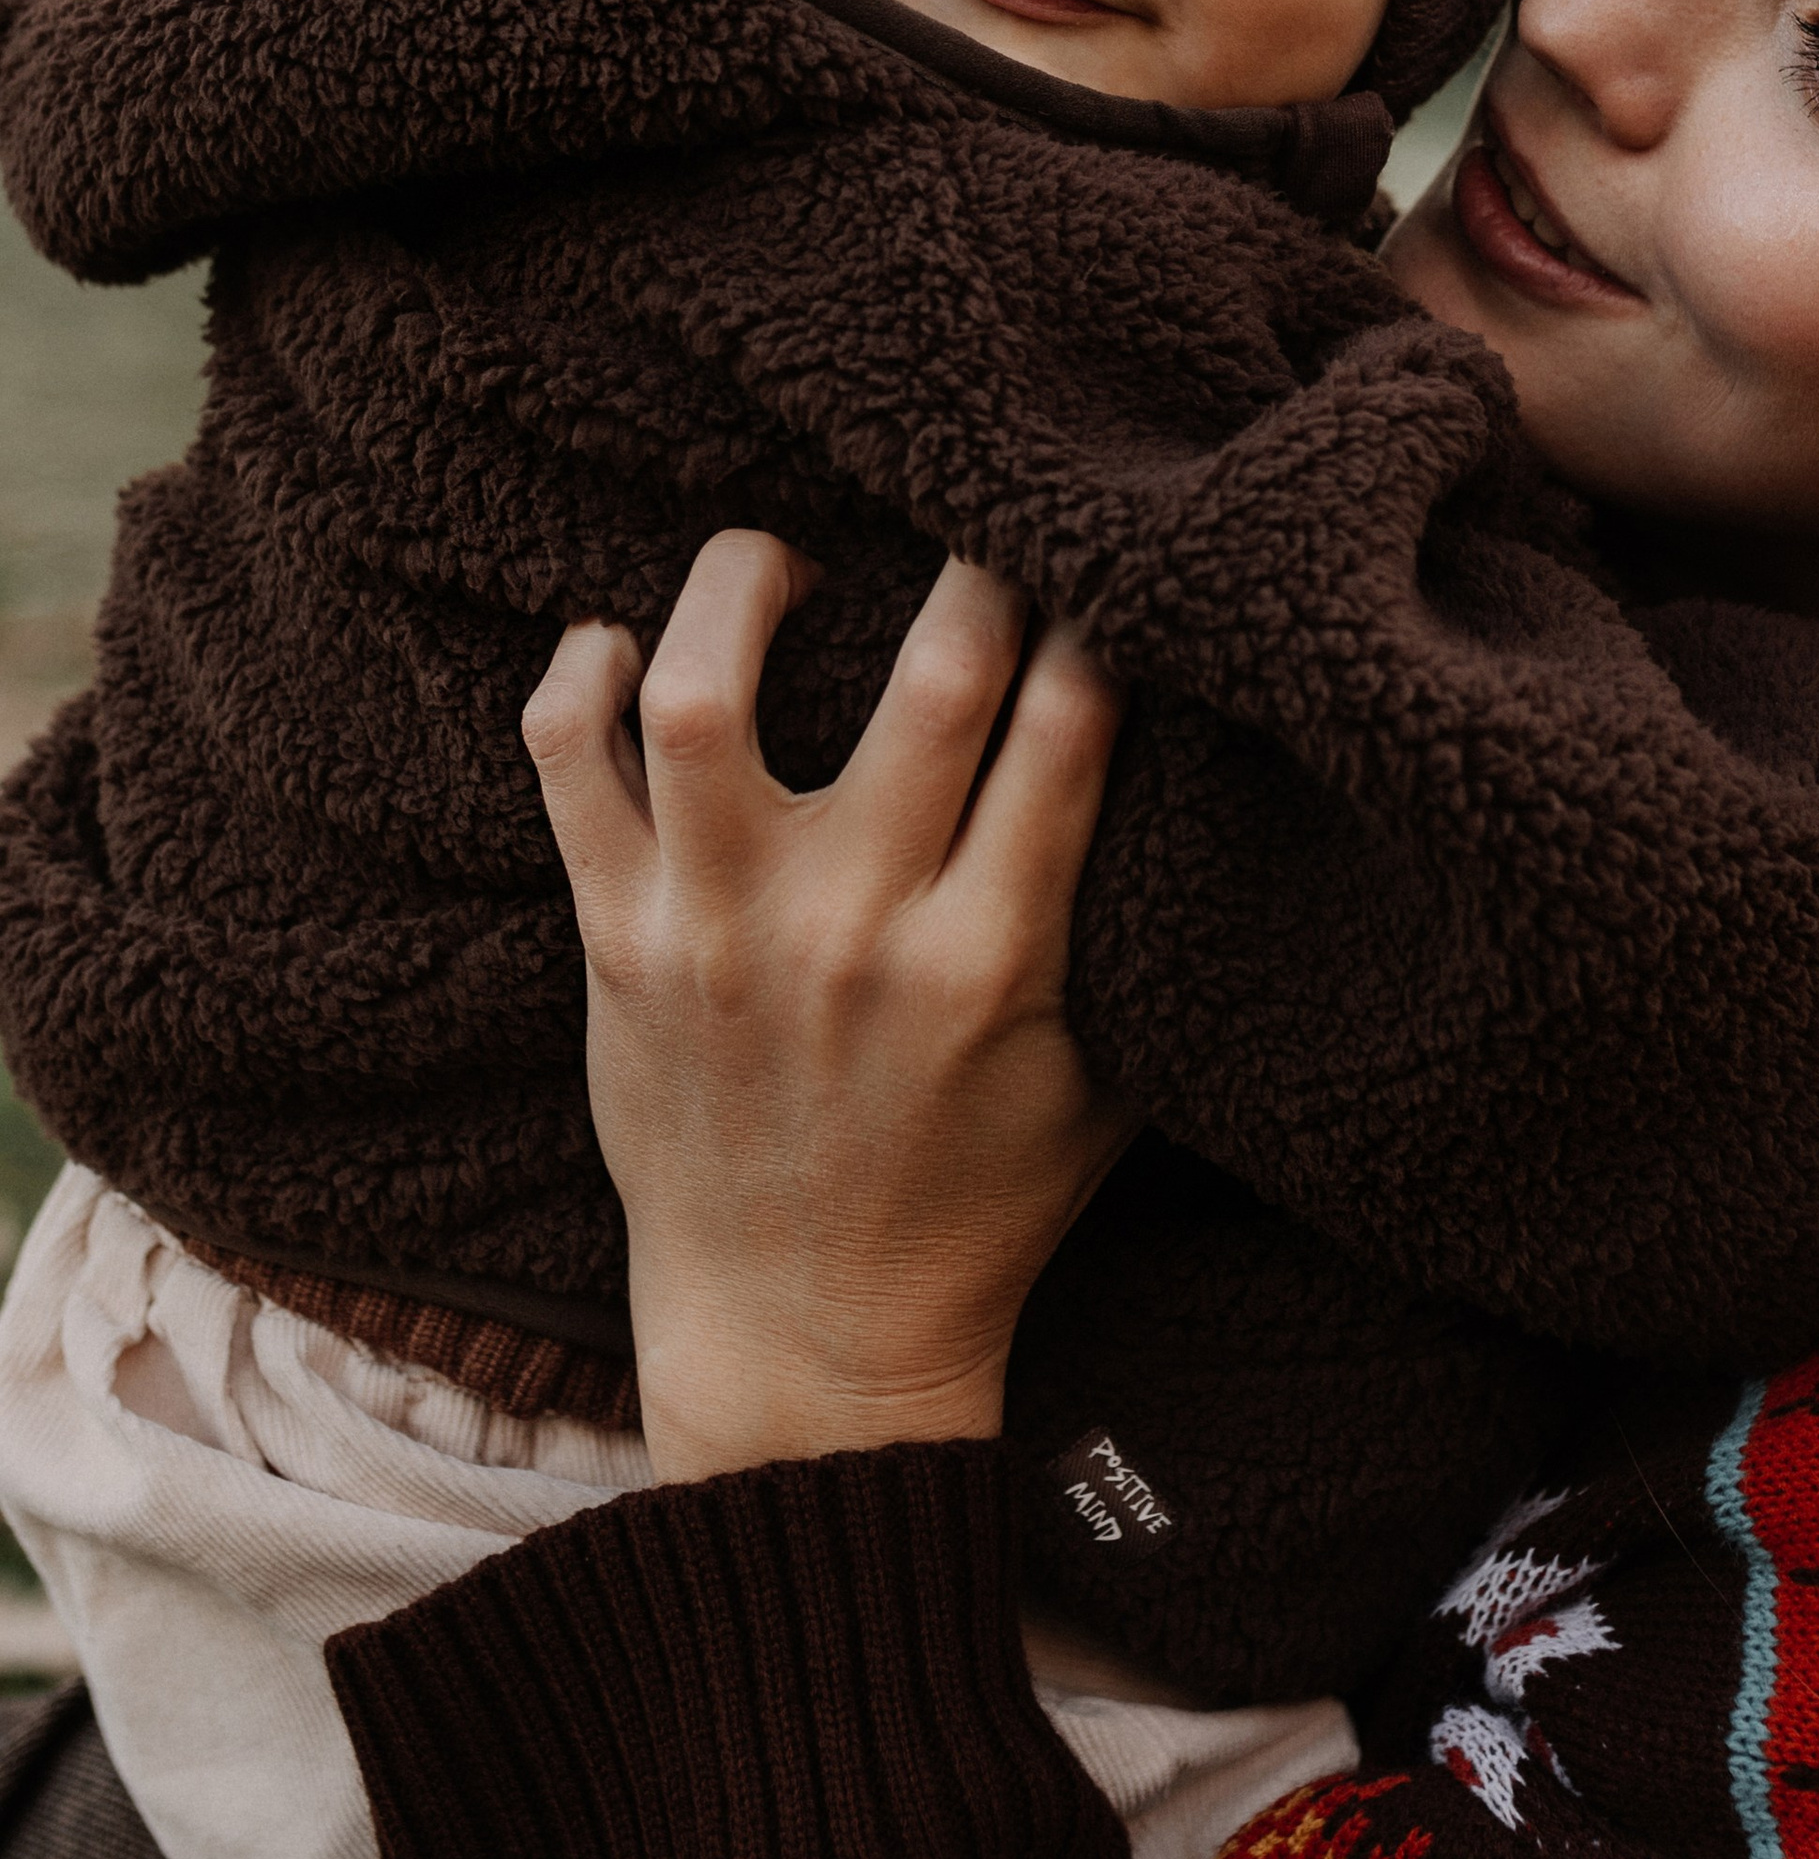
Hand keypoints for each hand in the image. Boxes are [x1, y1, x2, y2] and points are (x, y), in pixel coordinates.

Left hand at [522, 531, 1135, 1480]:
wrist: (802, 1336)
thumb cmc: (976, 1201)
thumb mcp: (1105, 1080)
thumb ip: (1137, 928)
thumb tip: (1209, 758)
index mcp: (995, 960)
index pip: (1072, 726)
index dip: (1100, 614)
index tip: (1103, 562)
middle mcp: (855, 931)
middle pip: (936, 678)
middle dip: (982, 568)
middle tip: (984, 522)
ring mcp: (719, 931)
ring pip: (710, 691)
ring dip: (750, 585)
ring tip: (785, 565)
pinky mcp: (614, 943)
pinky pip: (569, 761)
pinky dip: (584, 672)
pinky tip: (631, 645)